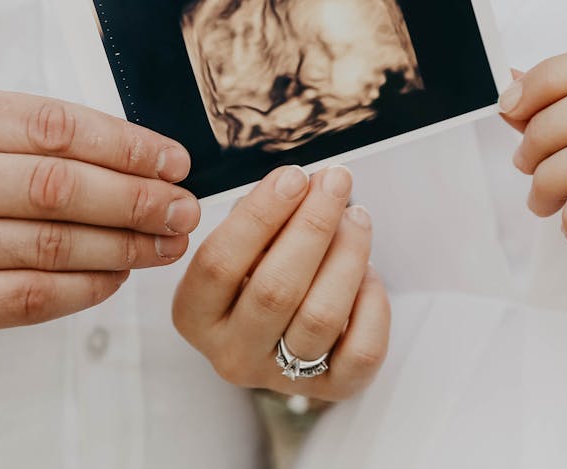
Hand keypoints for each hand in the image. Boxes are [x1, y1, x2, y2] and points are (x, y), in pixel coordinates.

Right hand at [0, 90, 199, 359]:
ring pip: (50, 245)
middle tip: (182, 208)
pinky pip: (32, 295)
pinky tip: (119, 275)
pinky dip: (88, 286)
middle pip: (55, 187)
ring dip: (124, 246)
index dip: (124, 145)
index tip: (173, 161)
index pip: (51, 126)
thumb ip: (36, 138)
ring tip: (166, 242)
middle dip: (135, 198)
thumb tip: (147, 158)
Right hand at [172, 165, 389, 400]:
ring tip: (356, 217)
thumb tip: (303, 184)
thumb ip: (261, 219)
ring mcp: (280, 377)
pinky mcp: (331, 389)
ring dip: (346, 255)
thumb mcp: (241, 248)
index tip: (292, 176)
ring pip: (321, 316)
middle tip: (335, 182)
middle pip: (275, 289)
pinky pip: (361, 350)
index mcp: (195, 315)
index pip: (219, 262)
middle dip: (312, 225)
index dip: (259, 215)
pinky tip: (367, 271)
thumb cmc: (258, 274)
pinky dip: (371, 303)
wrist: (283, 333)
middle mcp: (231, 353)